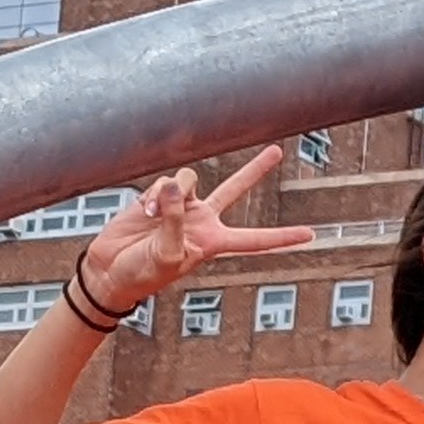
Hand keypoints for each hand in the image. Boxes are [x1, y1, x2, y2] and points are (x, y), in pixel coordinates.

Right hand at [77, 149, 315, 309]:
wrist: (112, 269)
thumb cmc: (143, 273)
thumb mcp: (167, 254)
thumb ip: (175, 219)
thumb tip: (177, 186)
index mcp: (214, 243)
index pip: (256, 239)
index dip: (282, 237)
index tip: (310, 234)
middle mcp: (203, 221)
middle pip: (236, 189)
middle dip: (255, 169)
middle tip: (278, 151)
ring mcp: (181, 206)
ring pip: (190, 179)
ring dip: (172, 191)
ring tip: (153, 214)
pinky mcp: (158, 197)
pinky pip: (165, 182)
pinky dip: (155, 193)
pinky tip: (144, 211)